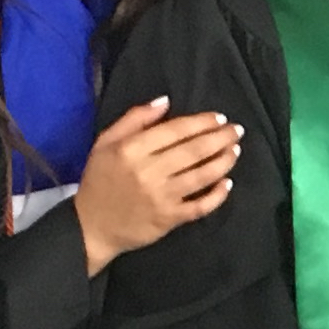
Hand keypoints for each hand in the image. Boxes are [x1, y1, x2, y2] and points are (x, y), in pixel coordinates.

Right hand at [75, 97, 241, 271]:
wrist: (91, 226)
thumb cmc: (99, 180)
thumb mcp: (106, 143)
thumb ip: (134, 119)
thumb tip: (165, 101)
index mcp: (131, 150)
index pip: (175, 131)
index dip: (201, 123)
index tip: (219, 118)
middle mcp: (148, 172)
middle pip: (193, 151)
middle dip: (219, 138)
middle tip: (237, 130)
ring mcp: (161, 197)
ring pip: (201, 176)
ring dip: (222, 161)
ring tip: (235, 150)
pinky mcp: (169, 219)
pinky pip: (200, 206)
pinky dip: (217, 195)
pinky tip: (227, 183)